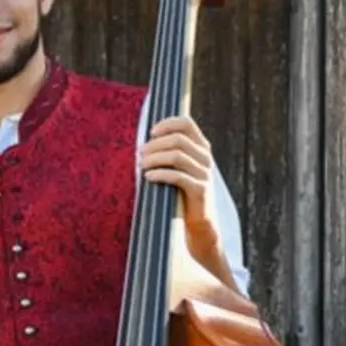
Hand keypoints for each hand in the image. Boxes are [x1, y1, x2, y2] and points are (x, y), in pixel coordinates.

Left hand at [139, 116, 222, 262]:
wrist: (198, 221)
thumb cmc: (180, 191)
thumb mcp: (176, 168)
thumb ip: (166, 152)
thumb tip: (142, 143)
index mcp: (201, 147)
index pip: (187, 123)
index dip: (167, 124)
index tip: (151, 132)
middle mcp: (205, 157)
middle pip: (178, 140)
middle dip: (155, 145)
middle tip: (140, 154)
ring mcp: (205, 173)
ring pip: (177, 156)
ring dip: (154, 158)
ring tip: (141, 165)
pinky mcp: (200, 190)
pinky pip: (178, 176)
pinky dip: (160, 174)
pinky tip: (148, 177)